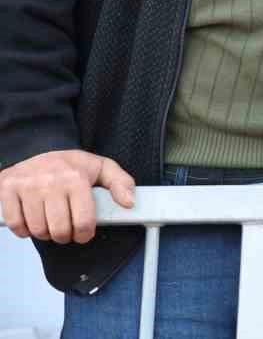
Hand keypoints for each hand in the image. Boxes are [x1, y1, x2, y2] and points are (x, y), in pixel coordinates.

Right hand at [0, 149, 134, 243]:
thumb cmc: (70, 164)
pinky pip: (15, 224)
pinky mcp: (8, 189)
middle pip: (59, 230)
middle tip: (66, 229)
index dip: (85, 234)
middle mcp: (51, 182)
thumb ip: (121, 183)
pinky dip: (24, 230)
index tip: (84, 233)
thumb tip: (130, 202)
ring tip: (51, 223)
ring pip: (38, 230)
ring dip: (45, 233)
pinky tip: (32, 221)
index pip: (83, 221)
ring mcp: (27, 186)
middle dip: (65, 236)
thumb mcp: (101, 167)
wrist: (37, 147)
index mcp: (76, 178)